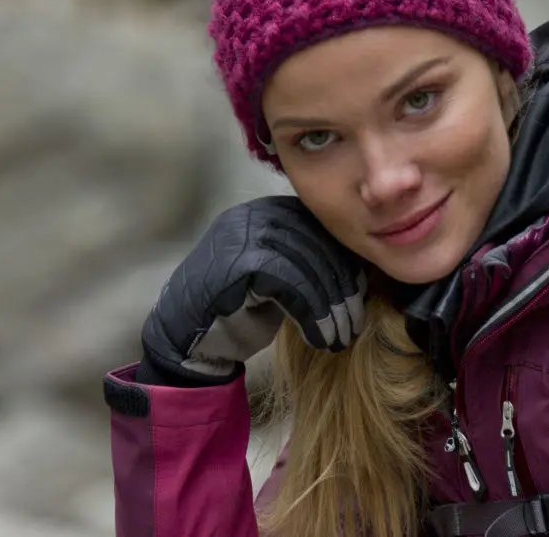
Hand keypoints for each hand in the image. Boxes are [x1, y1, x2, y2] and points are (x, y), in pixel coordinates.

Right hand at [138, 196, 364, 385]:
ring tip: (341, 336)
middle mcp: (255, 215)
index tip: (361, 294)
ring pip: (307, 267)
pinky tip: (320, 338)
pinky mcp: (238, 263)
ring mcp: (243, 235)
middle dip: (341, 288)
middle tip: (355, 323)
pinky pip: (291, 285)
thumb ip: (308, 261)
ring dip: (331, 307)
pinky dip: (312, 315)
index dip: (345, 262)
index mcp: (269, 211)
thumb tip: (358, 269)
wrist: (187, 338)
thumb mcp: (280, 276)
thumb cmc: (239, 310)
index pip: (321, 228)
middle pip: (317, 245)